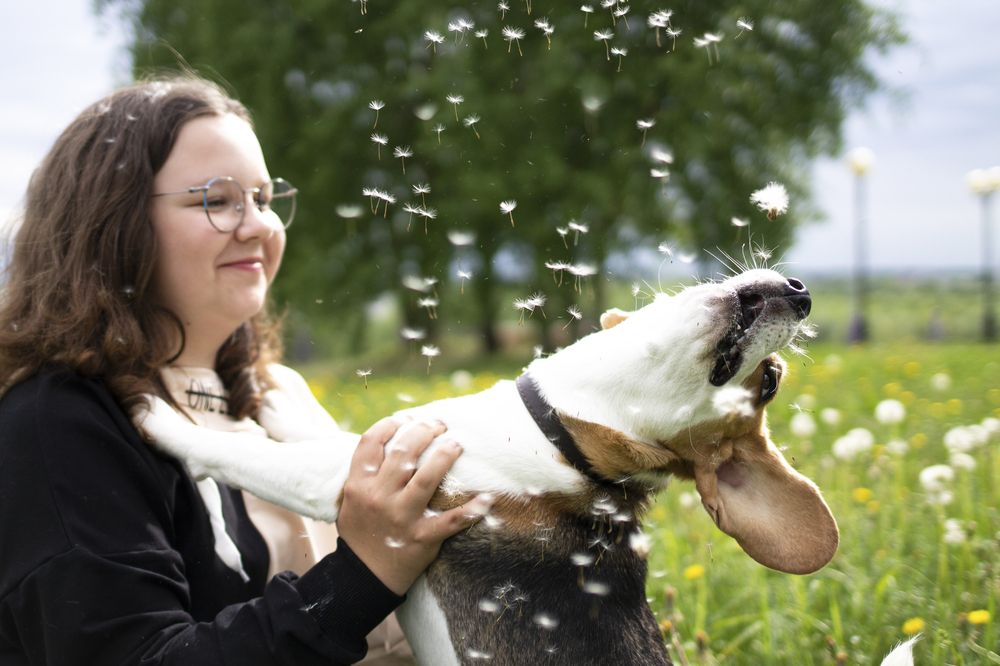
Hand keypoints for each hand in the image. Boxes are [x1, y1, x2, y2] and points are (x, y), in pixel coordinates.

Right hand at [336, 417, 492, 594]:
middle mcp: (379, 498)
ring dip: (445, 456)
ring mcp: (401, 518)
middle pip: (403, 453)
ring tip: (457, 444)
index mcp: (359, 486)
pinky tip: (487, 498)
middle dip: (424, 431)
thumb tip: (389, 439)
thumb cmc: (361, 531)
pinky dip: (471, 510)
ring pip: (427, 478)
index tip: (405, 417)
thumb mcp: (352, 499)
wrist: (364, 576)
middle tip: (438, 424)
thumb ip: (365, 473)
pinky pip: (451, 521)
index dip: (390, 424)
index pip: (371, 443)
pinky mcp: (422, 538)